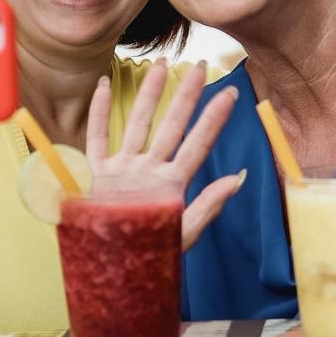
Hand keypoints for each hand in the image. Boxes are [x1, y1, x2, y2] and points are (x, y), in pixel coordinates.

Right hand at [84, 62, 242, 249]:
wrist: (107, 271)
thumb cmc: (147, 258)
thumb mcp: (183, 233)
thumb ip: (209, 205)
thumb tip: (239, 178)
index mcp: (172, 184)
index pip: (198, 144)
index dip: (214, 119)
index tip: (231, 94)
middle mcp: (149, 171)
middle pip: (171, 125)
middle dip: (186, 95)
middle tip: (200, 65)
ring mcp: (122, 170)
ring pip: (137, 124)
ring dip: (148, 94)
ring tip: (162, 65)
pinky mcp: (96, 175)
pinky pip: (97, 137)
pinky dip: (97, 111)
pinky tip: (101, 85)